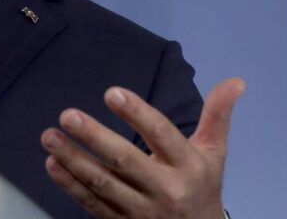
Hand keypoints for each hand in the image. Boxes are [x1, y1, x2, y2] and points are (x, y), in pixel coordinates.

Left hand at [41, 77, 244, 218]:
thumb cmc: (202, 185)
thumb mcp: (214, 152)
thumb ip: (218, 115)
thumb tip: (236, 80)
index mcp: (188, 166)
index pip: (162, 136)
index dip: (137, 114)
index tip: (112, 93)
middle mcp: (165, 189)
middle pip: (126, 161)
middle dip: (94, 138)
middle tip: (67, 115)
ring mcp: (141, 210)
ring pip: (103, 184)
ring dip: (73, 159)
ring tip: (49, 136)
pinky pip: (92, 204)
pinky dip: (70, 185)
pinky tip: (52, 164)